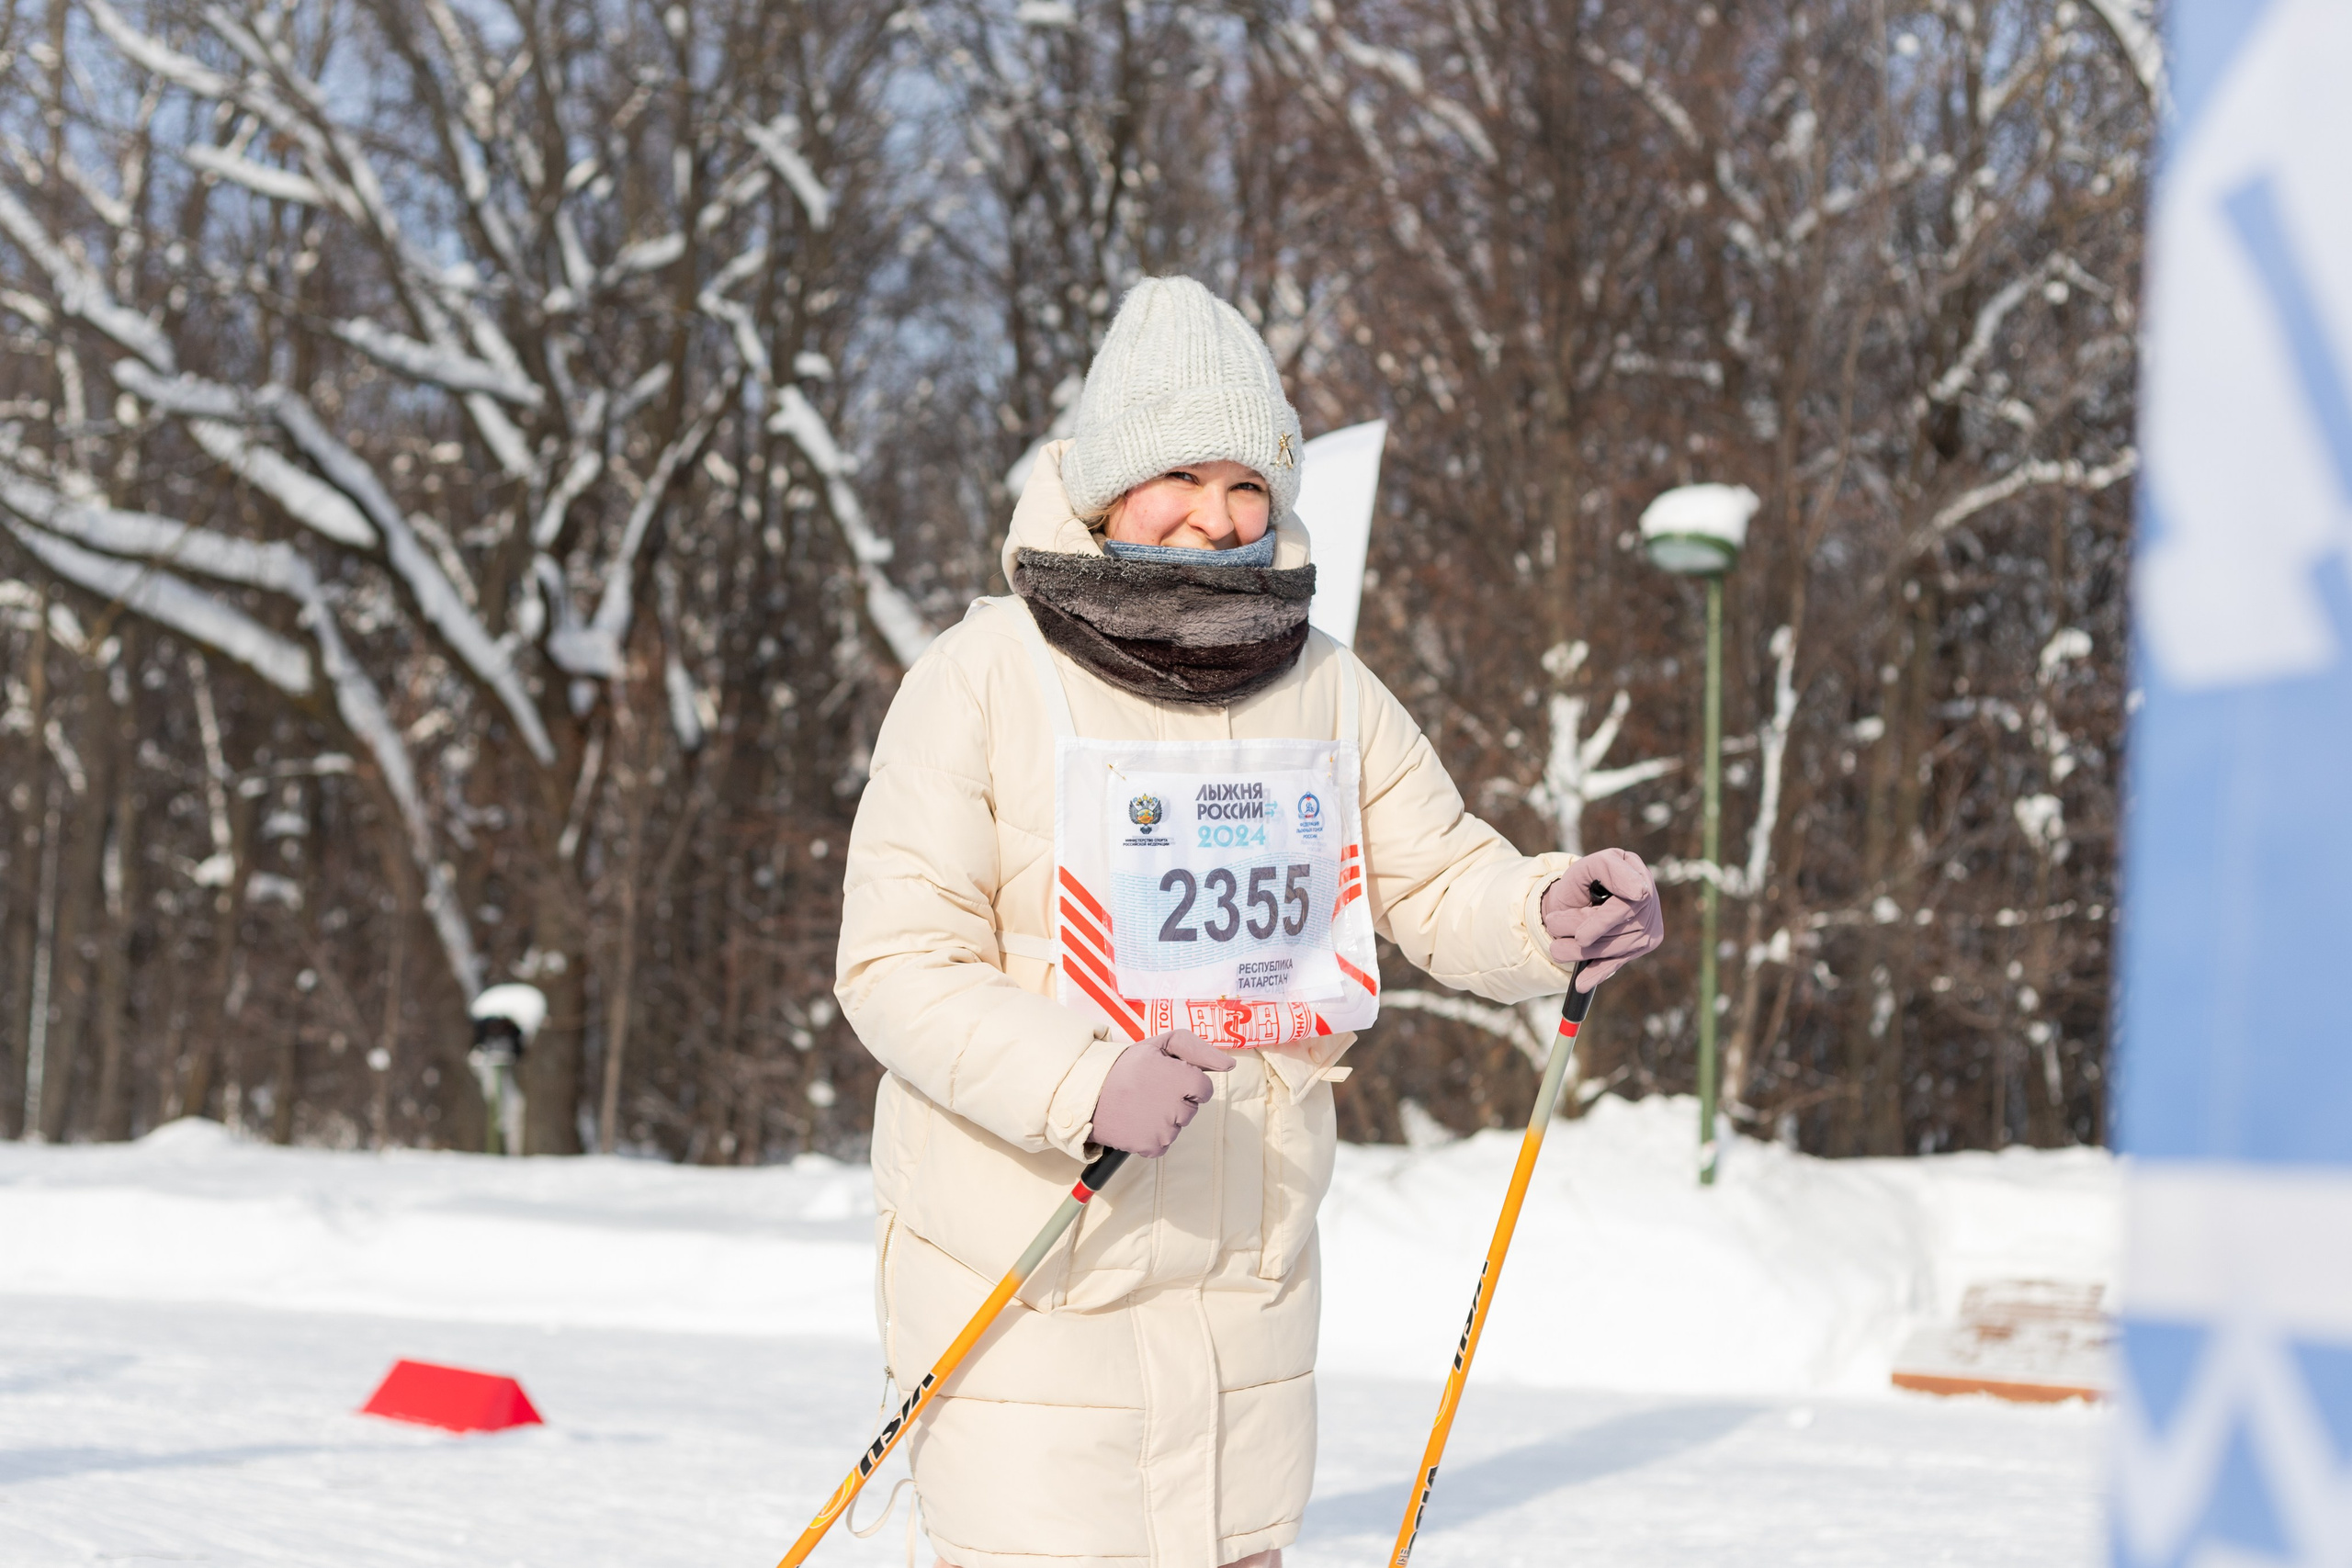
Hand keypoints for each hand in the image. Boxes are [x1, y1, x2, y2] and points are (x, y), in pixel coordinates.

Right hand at [1089, 1029, 1235, 1157]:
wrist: (1090, 1092)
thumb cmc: (1128, 1066)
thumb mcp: (1161, 1044)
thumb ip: (1198, 1050)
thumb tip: (1230, 1065)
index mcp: (1182, 1079)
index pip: (1204, 1089)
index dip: (1186, 1082)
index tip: (1166, 1078)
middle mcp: (1176, 1107)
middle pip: (1190, 1109)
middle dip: (1176, 1100)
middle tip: (1149, 1090)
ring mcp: (1164, 1130)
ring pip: (1177, 1127)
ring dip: (1164, 1118)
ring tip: (1140, 1104)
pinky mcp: (1151, 1147)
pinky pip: (1163, 1144)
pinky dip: (1152, 1135)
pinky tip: (1137, 1120)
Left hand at [1541, 847, 1664, 992]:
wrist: (1576, 900)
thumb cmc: (1581, 882)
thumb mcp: (1586, 868)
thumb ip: (1609, 870)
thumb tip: (1639, 892)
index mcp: (1635, 871)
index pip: (1628, 900)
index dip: (1604, 919)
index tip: (1582, 937)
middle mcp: (1649, 899)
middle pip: (1617, 927)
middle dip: (1581, 931)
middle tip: (1551, 928)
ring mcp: (1649, 924)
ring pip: (1614, 947)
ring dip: (1581, 952)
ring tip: (1556, 950)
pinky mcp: (1642, 946)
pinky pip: (1619, 961)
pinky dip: (1599, 972)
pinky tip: (1582, 983)